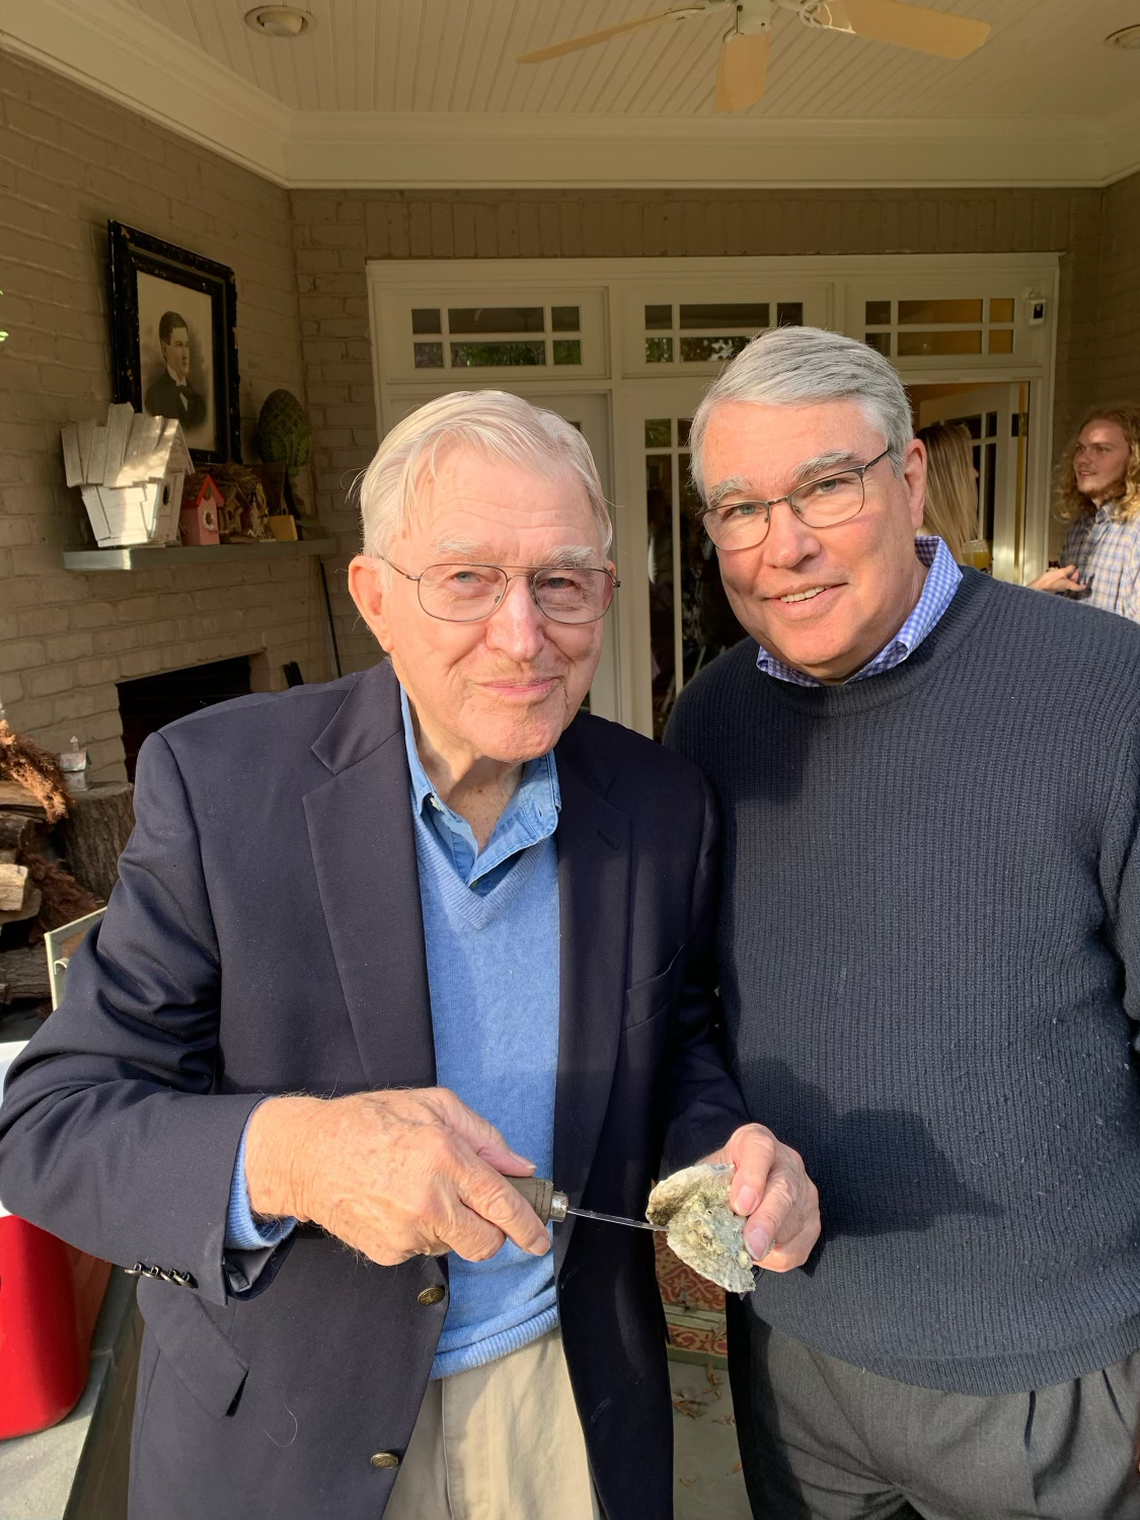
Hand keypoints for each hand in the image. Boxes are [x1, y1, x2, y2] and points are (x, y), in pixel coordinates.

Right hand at [245, 1088, 550, 1266]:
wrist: (309, 1154)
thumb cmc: (370, 1121)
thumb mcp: (433, 1105)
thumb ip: (483, 1137)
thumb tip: (519, 1166)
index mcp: (445, 1158)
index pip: (501, 1204)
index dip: (528, 1226)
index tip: (541, 1239)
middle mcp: (429, 1202)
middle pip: (486, 1243)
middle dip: (492, 1230)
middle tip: (479, 1207)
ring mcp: (407, 1233)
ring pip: (454, 1244)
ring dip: (452, 1225)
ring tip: (421, 1190)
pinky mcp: (388, 1253)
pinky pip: (422, 1248)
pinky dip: (422, 1230)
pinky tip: (398, 1203)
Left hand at [701, 1123, 819, 1271]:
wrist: (743, 1186)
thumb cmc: (721, 1181)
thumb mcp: (707, 1175)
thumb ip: (703, 1188)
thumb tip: (694, 1216)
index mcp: (755, 1141)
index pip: (760, 1149)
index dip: (752, 1177)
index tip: (741, 1205)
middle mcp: (787, 1162)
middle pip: (784, 1190)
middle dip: (767, 1221)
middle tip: (751, 1246)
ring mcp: (805, 1192)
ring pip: (793, 1224)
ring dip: (767, 1244)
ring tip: (743, 1249)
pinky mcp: (813, 1222)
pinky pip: (797, 1248)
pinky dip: (775, 1258)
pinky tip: (759, 1252)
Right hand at [1028, 564, 1085, 593]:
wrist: (1038, 587)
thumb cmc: (1049, 581)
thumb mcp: (1061, 572)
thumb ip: (1069, 569)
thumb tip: (1074, 567)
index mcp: (1068, 585)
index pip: (1077, 587)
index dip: (1082, 586)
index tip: (1085, 585)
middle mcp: (1064, 588)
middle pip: (1072, 583)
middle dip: (1074, 576)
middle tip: (1074, 570)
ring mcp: (1058, 588)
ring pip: (1066, 582)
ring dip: (1068, 576)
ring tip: (1066, 570)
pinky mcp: (1053, 587)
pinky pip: (1061, 582)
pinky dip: (1062, 578)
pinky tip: (1059, 574)